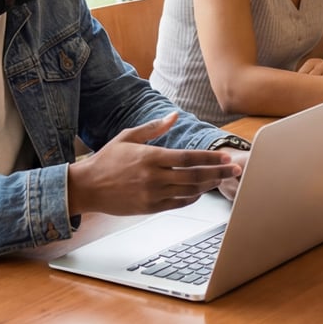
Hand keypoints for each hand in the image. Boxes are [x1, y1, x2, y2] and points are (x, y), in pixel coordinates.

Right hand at [67, 113, 242, 215]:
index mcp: (150, 157)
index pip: (188, 157)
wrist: (87, 187)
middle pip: (194, 176)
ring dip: (209, 186)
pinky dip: (192, 198)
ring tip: (222, 180)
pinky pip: (178, 203)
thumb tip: (174, 115)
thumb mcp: (128, 137)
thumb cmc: (106, 160)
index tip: (226, 157)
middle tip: (235, 171)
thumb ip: (154, 128)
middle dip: (219, 173)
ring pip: (189, 192)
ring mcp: (152, 194)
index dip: (210, 158)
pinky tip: (200, 191)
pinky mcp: (149, 208)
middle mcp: (154, 177)